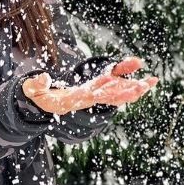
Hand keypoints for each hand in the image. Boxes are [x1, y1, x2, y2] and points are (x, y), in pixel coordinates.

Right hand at [21, 58, 158, 114]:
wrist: (46, 106)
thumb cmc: (39, 98)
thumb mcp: (32, 91)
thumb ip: (36, 85)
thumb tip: (42, 77)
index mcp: (73, 99)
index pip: (88, 94)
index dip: (99, 89)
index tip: (112, 82)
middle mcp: (87, 99)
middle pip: (108, 97)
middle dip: (125, 92)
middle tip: (141, 86)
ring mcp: (93, 95)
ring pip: (116, 95)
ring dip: (133, 89)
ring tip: (150, 82)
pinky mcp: (96, 90)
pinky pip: (115, 89)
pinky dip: (128, 85)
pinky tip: (143, 81)